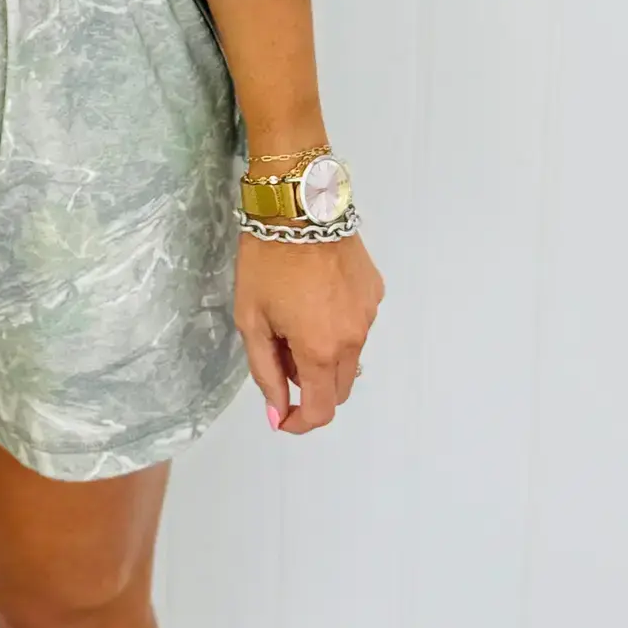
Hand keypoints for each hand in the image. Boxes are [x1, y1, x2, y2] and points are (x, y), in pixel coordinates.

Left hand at [233, 226, 383, 433]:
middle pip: (339, 387)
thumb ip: (266, 372)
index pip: (321, 410)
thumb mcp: (251, 319)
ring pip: (350, 354)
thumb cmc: (265, 261)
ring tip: (295, 316)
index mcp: (321, 350)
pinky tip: (316, 295)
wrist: (298, 205)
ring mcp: (369, 313)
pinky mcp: (375, 290)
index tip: (281, 415)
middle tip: (281, 352)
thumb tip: (278, 413)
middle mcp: (354, 338)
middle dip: (311, 386)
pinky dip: (338, 325)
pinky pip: (358, 323)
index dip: (300, 422)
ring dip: (325, 354)